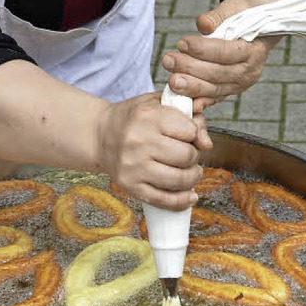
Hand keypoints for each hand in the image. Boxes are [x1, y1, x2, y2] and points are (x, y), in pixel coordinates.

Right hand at [95, 93, 211, 210]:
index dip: (194, 134)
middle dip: (193, 156)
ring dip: (192, 177)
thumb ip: (188, 116)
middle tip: (187, 154)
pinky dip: (182, 201)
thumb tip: (207, 143)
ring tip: (190, 172)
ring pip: (180, 180)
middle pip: (187, 156)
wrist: (99, 134)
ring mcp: (134, 166)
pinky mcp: (130, 186)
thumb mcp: (158, 104)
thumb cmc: (133, 118)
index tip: (188, 135)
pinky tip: (189, 195)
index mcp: (147, 116)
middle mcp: (139, 141)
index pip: (189, 130)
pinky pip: (164, 200)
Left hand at [162, 0, 279, 112]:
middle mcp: (250, 71)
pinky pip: (212, 98)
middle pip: (219, 74)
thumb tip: (203, 24)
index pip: (227, 53)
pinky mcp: (228, 91)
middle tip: (168, 60)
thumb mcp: (234, 9)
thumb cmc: (242, 16)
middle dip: (191, 68)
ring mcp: (240, 85)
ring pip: (214, 89)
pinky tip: (182, 100)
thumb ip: (218, 16)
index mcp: (254, 51)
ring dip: (191, 86)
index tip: (182, 43)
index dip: (203, 49)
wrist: (253, 28)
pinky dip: (197, 100)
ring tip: (171, 80)